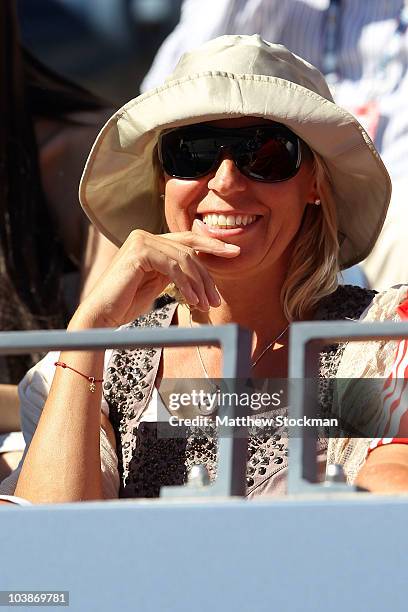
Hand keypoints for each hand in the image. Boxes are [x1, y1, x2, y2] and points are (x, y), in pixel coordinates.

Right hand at [72, 227, 239, 327]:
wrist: (102, 316)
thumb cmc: (126, 304)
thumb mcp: (157, 283)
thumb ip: (174, 272)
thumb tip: (201, 274)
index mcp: (150, 241)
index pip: (187, 241)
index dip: (212, 245)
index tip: (235, 252)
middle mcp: (145, 236)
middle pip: (189, 251)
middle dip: (207, 276)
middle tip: (218, 299)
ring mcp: (141, 240)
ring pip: (184, 259)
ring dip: (199, 285)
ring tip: (206, 306)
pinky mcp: (139, 251)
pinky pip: (173, 266)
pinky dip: (187, 285)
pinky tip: (194, 301)